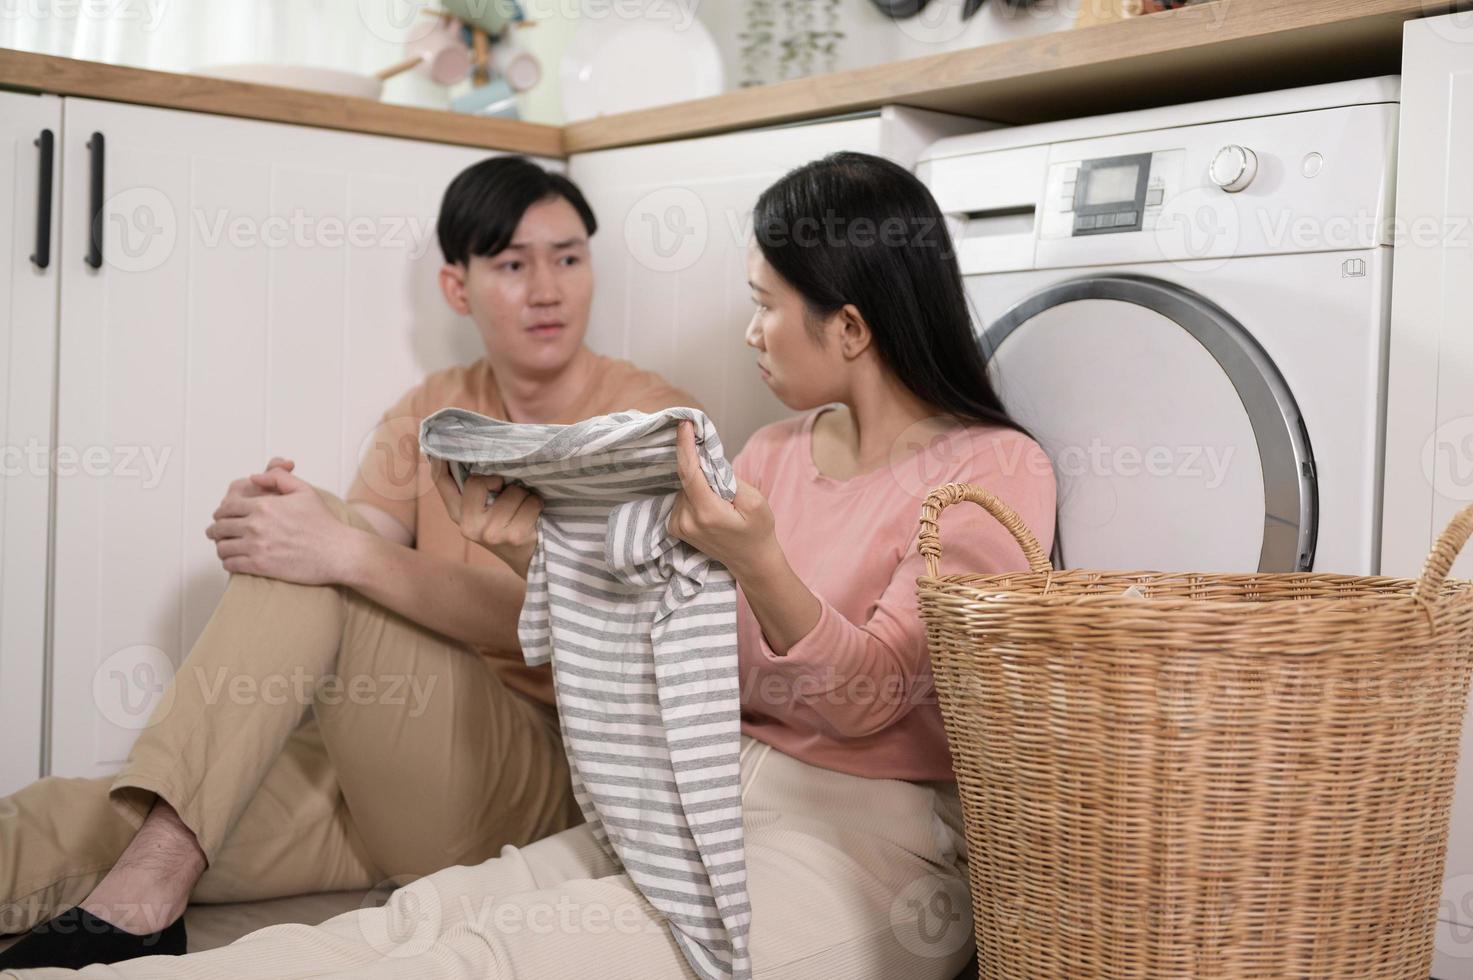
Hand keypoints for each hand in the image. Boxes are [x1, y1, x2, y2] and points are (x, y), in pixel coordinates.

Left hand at [205, 464, 350, 583]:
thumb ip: (278, 477)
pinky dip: (228, 562)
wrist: (338, 552)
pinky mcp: (260, 566)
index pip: (227, 507)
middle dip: (215, 530)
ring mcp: (257, 547)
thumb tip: (254, 477)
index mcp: (264, 505)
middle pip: (220, 527)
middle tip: (216, 533)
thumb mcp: (305, 491)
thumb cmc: (324, 523)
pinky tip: (235, 561)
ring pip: (223, 547)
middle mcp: (256, 525)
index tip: (222, 517)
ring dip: (221, 547)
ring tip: (226, 548)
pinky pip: (231, 564)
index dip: (221, 512)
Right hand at [431, 458, 541, 578]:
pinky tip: (532, 519)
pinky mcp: (513, 537)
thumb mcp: (485, 509)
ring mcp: (490, 534)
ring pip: (513, 491)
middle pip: (479, 481)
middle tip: (506, 495)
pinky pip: (531, 503)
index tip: (439, 446)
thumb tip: (465, 455)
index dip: (439, 462)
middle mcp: (469, 526)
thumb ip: (473, 489)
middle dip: (500, 482)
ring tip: (521, 510)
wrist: (527, 558)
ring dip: (524, 496)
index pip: (443, 482)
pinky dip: (536, 505)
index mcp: (458, 515)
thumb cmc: (507, 523)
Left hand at [667, 419, 776, 576]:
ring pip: (683, 487)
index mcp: (707, 512)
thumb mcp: (755, 502)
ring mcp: (678, 526)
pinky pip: (681, 497)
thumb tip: (708, 461)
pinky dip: (693, 493)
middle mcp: (686, 520)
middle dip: (701, 467)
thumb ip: (730, 480)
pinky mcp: (675, 527)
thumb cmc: (758, 531)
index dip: (685, 445)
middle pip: (687, 478)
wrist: (752, 562)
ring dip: (698, 483)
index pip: (689, 472)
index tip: (684, 423)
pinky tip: (710, 504)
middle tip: (722, 477)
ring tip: (721, 499)